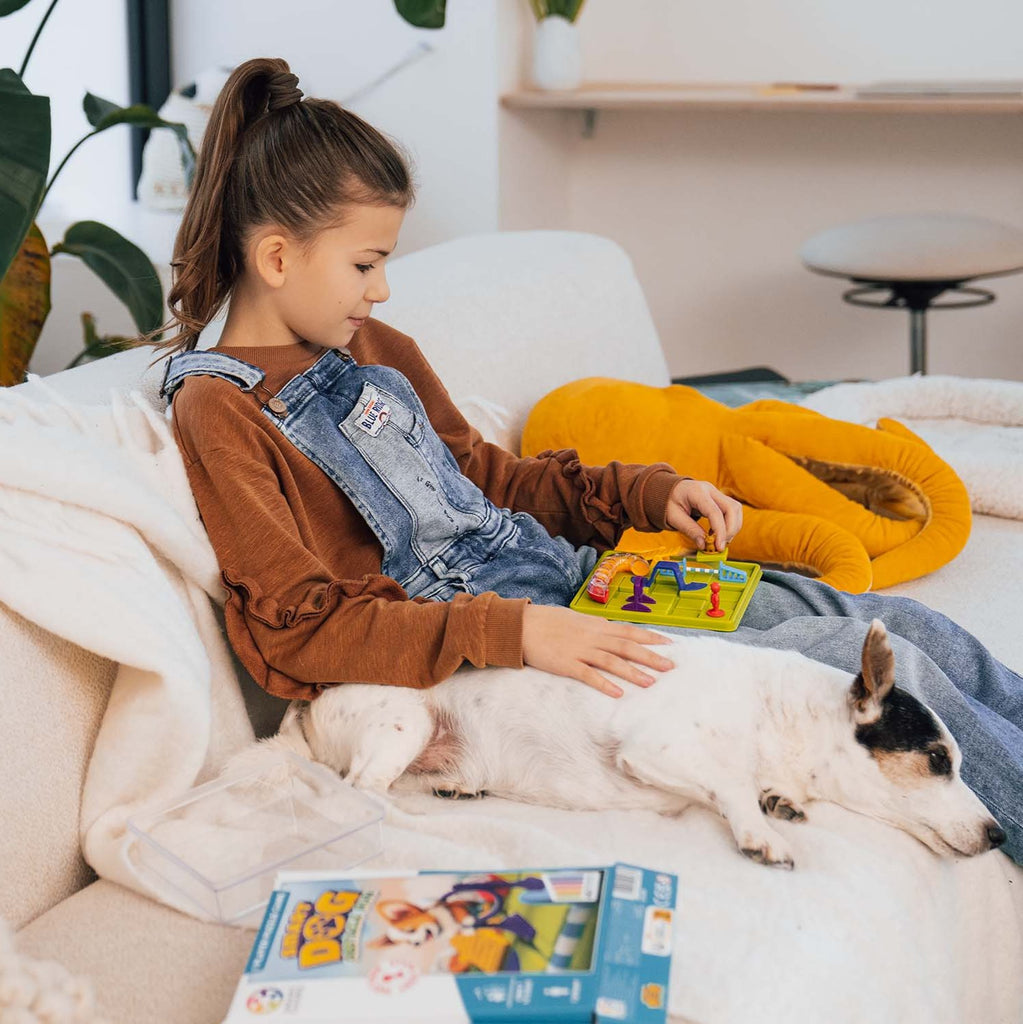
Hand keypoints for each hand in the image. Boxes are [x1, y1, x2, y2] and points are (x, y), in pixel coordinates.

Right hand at [521, 604, 672, 697]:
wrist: (522, 625)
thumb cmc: (547, 621)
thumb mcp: (576, 619)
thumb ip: (594, 627)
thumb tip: (610, 631)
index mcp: (596, 625)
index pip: (629, 631)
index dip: (650, 637)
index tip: (670, 643)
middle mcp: (592, 636)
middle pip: (626, 647)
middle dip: (650, 657)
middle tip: (670, 667)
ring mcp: (580, 650)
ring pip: (612, 661)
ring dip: (632, 672)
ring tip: (650, 683)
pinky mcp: (566, 664)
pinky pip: (588, 675)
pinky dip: (604, 684)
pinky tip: (617, 693)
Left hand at [665, 478, 742, 550]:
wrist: (667, 491)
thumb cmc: (668, 502)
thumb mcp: (674, 517)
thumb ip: (690, 530)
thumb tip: (703, 545)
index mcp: (696, 492)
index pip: (715, 512)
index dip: (720, 531)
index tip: (719, 547)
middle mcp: (710, 490)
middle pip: (732, 508)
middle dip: (730, 530)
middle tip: (720, 545)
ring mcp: (716, 493)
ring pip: (735, 509)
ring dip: (732, 527)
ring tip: (719, 541)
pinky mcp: (719, 499)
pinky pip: (732, 511)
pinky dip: (729, 524)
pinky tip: (717, 534)